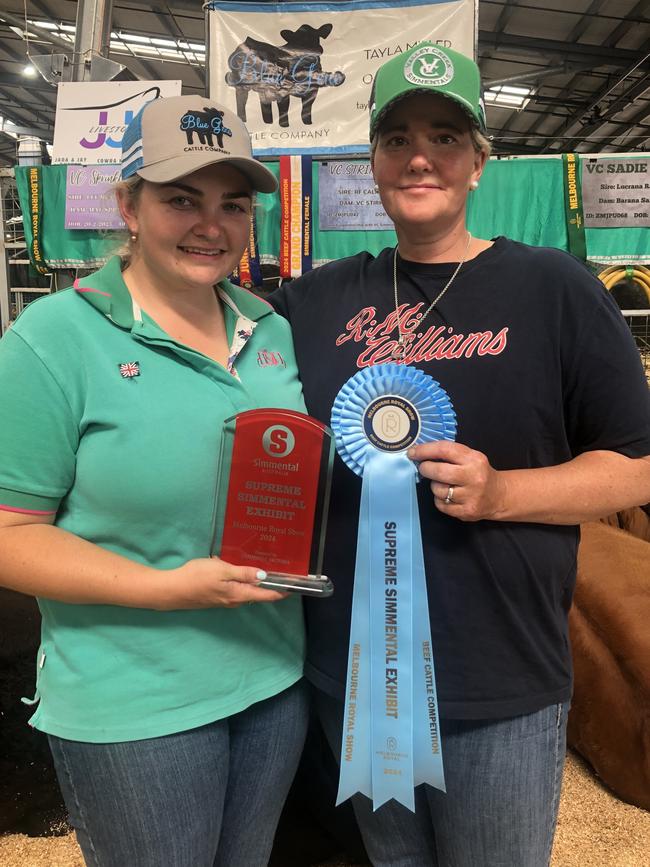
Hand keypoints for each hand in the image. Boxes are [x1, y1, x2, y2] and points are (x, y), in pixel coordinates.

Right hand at [159, 556, 287, 609]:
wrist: (172, 590)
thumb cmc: (197, 577)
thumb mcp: (222, 570)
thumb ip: (244, 573)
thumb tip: (264, 577)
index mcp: (239, 594)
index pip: (267, 595)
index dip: (282, 591)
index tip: (295, 585)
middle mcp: (234, 600)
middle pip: (257, 593)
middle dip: (269, 584)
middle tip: (281, 570)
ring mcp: (224, 600)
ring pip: (245, 590)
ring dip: (253, 581)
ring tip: (262, 567)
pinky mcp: (216, 597)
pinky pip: (234, 588)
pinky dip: (240, 580)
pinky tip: (236, 568)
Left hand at [408, 440, 506, 521]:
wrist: (498, 495)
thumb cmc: (478, 473)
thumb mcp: (470, 457)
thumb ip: (449, 454)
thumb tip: (421, 453)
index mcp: (474, 459)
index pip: (444, 450)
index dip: (425, 450)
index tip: (413, 452)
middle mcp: (474, 477)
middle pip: (439, 472)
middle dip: (426, 468)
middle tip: (424, 468)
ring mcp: (471, 496)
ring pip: (438, 490)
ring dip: (435, 486)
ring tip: (443, 484)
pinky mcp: (466, 511)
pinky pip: (441, 504)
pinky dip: (440, 500)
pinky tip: (448, 496)